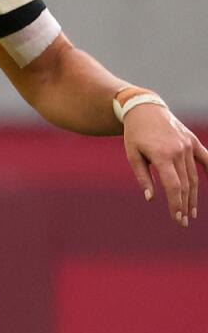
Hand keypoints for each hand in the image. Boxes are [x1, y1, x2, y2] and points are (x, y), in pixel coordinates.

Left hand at [123, 102, 205, 224]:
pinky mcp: (193, 142)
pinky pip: (206, 159)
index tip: (177, 218)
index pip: (173, 186)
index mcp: (162, 155)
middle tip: (183, 221)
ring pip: (194, 176)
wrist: (146, 110)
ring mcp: (189, 146)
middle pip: (186, 184)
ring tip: (191, 212)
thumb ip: (143, 177)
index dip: (176, 203)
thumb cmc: (135, 135)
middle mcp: (179, 151)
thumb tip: (151, 199)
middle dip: (184, 205)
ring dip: (193, 195)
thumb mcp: (132, 156)